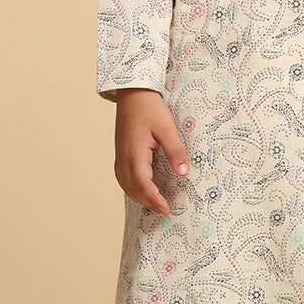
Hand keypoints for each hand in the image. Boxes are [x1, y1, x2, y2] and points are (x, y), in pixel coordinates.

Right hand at [113, 88, 189, 215]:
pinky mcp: (120, 152)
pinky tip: (139, 189)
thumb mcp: (167, 129)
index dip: (154, 200)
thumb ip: (175, 152)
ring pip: (125, 185)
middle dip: (148, 202)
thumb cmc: (150, 108)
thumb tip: (184, 173)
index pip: (143, 185)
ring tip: (154, 204)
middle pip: (133, 189)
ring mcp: (119, 155)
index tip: (166, 209)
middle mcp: (123, 158)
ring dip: (139, 197)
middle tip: (164, 211)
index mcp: (134, 154)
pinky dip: (131, 187)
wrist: (133, 93)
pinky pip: (122, 177)